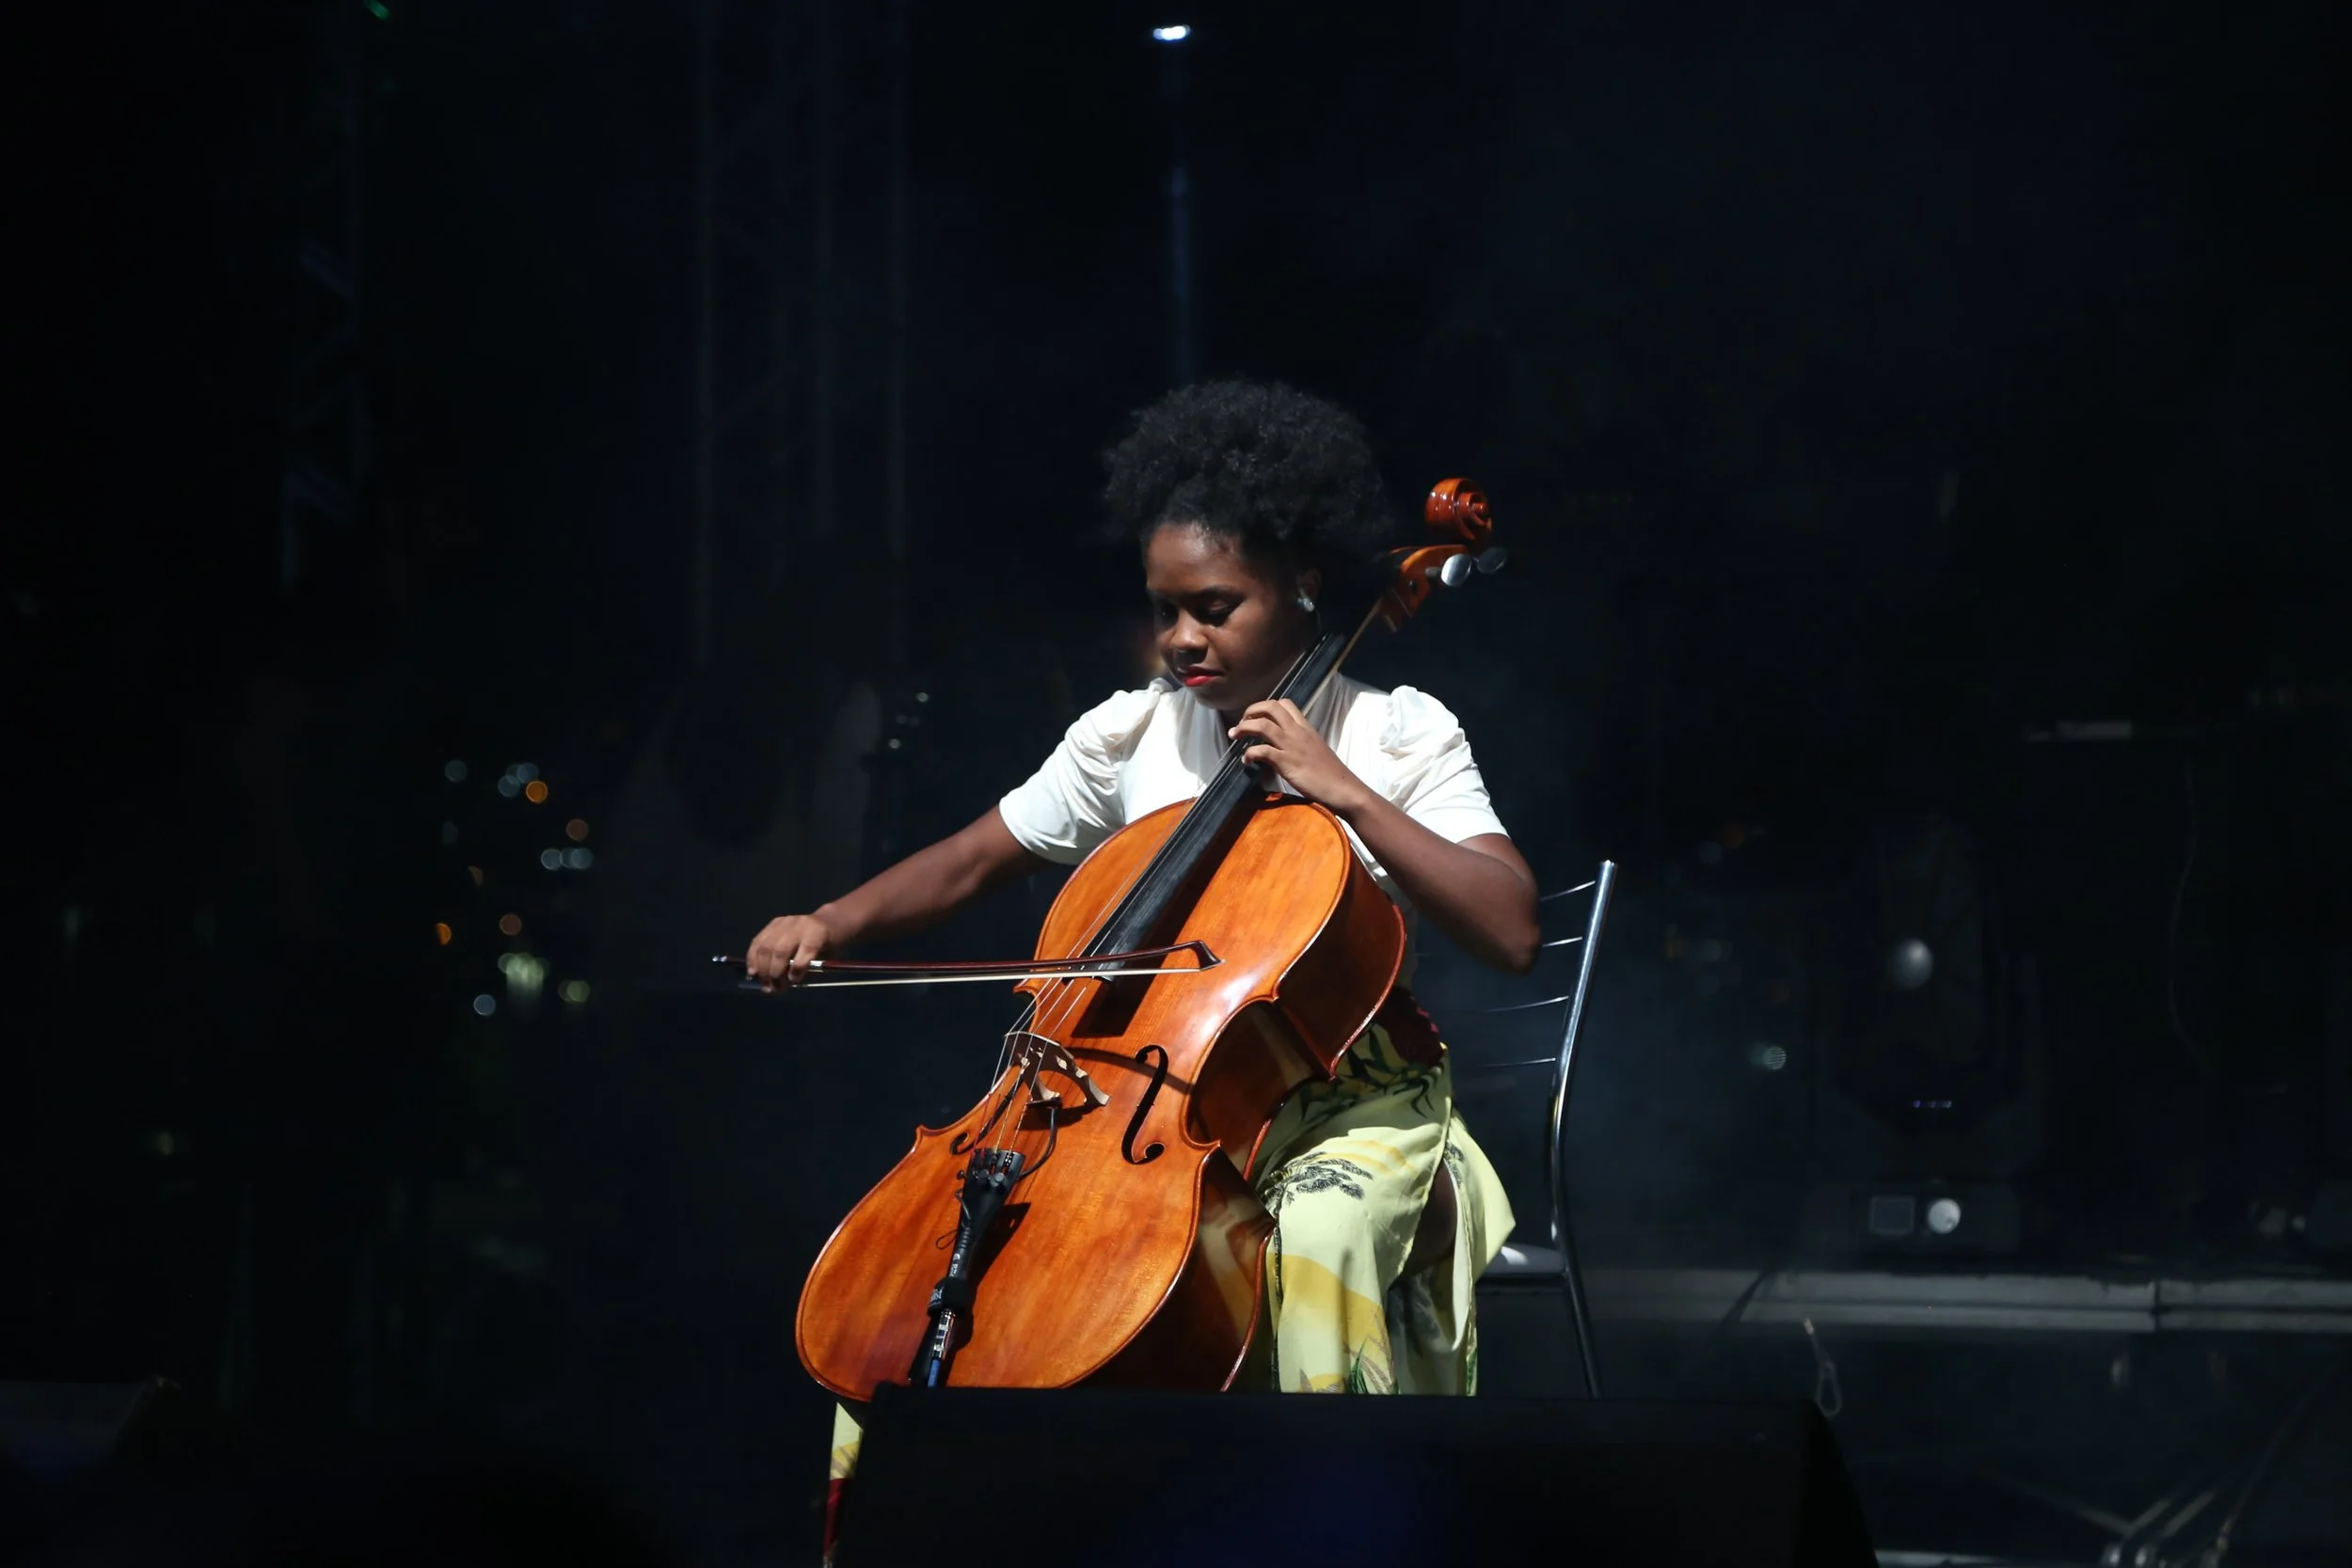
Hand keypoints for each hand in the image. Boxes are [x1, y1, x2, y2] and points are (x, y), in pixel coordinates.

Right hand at [744, 912, 838, 989]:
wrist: (829, 922)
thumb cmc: (831, 944)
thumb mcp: (830, 958)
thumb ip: (811, 969)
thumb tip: (787, 983)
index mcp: (818, 932)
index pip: (807, 949)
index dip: (798, 968)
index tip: (793, 982)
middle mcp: (799, 924)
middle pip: (781, 949)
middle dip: (774, 973)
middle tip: (775, 988)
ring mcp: (784, 922)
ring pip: (766, 946)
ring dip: (762, 968)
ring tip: (765, 984)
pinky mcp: (774, 923)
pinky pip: (758, 941)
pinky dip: (753, 958)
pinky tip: (753, 971)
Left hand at [1228, 700, 1374, 815]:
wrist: (1344, 789)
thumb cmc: (1331, 774)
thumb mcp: (1316, 751)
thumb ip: (1301, 744)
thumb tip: (1286, 746)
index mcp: (1306, 728)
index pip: (1285, 703)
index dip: (1266, 706)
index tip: (1257, 717)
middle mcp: (1298, 732)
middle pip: (1271, 707)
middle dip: (1251, 711)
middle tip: (1241, 723)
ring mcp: (1292, 746)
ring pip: (1262, 725)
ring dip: (1244, 728)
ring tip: (1234, 736)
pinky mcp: (1287, 763)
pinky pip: (1261, 751)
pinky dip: (1248, 753)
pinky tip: (1246, 761)